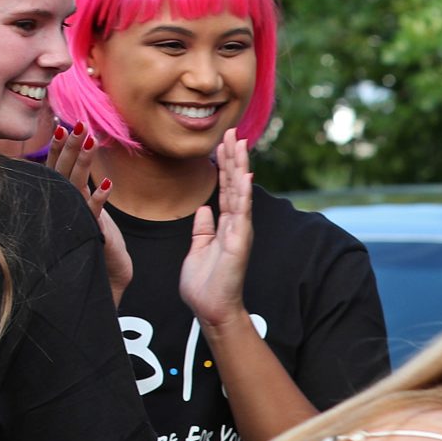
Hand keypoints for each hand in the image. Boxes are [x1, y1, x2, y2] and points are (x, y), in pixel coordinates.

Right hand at [47, 122, 130, 305]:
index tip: (65, 124)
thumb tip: (79, 168)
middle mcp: (65, 208)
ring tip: (90, 141)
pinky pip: (93, 213)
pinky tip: (108, 183)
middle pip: (63, 171)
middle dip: (70, 146)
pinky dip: (100, 198)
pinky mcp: (90, 235)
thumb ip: (81, 193)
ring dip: (82, 163)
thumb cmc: (96, 250)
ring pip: (75, 186)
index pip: (59, 168)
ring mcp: (76, 220)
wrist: (103, 282)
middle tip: (78, 124)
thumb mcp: (88, 214)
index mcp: (66, 201)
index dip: (62, 147)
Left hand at [180, 131, 253, 330]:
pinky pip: (240, 210)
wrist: (211, 308)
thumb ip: (203, 228)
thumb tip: (204, 209)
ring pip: (239, 191)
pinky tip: (244, 173)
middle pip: (234, 184)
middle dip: (232, 157)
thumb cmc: (205, 285)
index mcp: (224, 225)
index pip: (225, 189)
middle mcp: (235, 224)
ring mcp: (239, 231)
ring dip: (238, 166)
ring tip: (237, 142)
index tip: (222, 144)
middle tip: (231, 132)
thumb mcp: (198, 249)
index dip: (223, 166)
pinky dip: (242, 191)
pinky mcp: (239, 240)